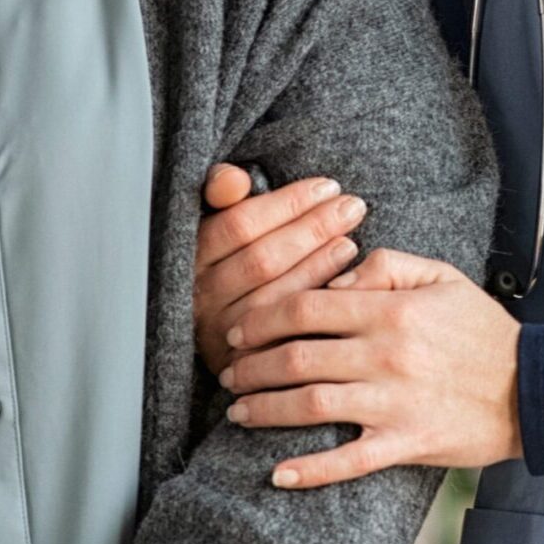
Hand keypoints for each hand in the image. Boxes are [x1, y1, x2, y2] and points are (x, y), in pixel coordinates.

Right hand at [193, 165, 365, 377]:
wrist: (225, 331)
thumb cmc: (230, 259)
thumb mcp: (219, 221)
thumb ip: (220, 191)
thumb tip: (235, 180)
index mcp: (192, 256)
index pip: (239, 225)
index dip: (287, 204)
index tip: (326, 187)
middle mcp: (200, 297)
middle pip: (261, 260)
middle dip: (313, 229)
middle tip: (352, 206)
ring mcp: (220, 333)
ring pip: (275, 296)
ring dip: (318, 264)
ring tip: (351, 239)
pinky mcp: (243, 363)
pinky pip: (286, 332)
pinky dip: (316, 301)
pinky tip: (344, 281)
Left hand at [219, 248, 522, 485]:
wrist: (535, 389)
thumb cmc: (485, 331)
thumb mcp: (442, 276)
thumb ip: (386, 265)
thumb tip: (333, 280)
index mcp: (391, 310)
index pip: (306, 307)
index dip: (261, 318)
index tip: (240, 329)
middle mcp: (386, 355)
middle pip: (296, 357)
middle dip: (250, 366)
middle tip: (228, 373)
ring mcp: (394, 403)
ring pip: (310, 405)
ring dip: (265, 409)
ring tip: (238, 412)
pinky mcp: (406, 443)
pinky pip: (347, 462)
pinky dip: (309, 471)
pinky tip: (278, 474)